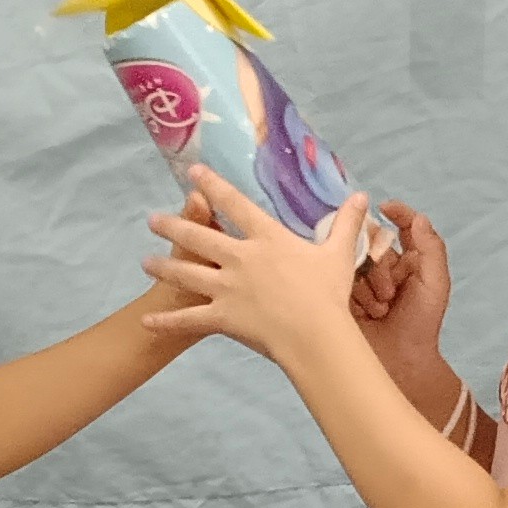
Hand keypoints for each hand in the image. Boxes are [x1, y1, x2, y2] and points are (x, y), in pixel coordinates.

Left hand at [145, 171, 366, 371]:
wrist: (315, 334)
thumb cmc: (328, 294)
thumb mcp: (339, 254)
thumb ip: (346, 223)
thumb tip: (363, 196)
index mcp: (266, 239)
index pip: (234, 205)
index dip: (212, 186)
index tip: (193, 173)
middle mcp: (240, 258)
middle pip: (199, 237)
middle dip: (173, 226)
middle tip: (152, 220)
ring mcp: (227, 288)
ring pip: (186, 273)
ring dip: (163, 267)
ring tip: (144, 262)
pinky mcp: (222, 317)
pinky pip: (188, 319)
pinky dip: (166, 322)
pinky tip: (146, 321)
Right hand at [347, 200, 454, 417]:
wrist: (400, 361)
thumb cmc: (421, 324)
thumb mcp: (436, 283)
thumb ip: (431, 247)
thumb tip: (418, 217)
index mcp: (407, 260)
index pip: (401, 226)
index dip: (396, 213)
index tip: (386, 207)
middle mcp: (382, 266)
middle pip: (372, 241)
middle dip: (381, 265)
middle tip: (391, 293)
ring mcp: (359, 280)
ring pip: (355, 260)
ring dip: (369, 285)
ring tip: (381, 310)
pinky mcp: (340, 294)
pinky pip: (339, 278)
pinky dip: (355, 295)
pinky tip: (366, 314)